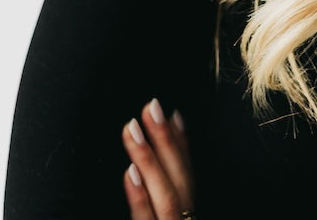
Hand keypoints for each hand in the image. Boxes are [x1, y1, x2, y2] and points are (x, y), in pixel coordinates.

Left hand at [122, 98, 195, 219]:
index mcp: (185, 214)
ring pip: (165, 195)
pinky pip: (144, 219)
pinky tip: (129, 173)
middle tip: (152, 108)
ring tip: (133, 130)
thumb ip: (160, 191)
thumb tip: (161, 143)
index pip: (187, 173)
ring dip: (149, 159)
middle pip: (180, 179)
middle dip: (166, 141)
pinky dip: (139, 196)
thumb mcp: (163, 213)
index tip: (174, 113)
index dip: (182, 143)